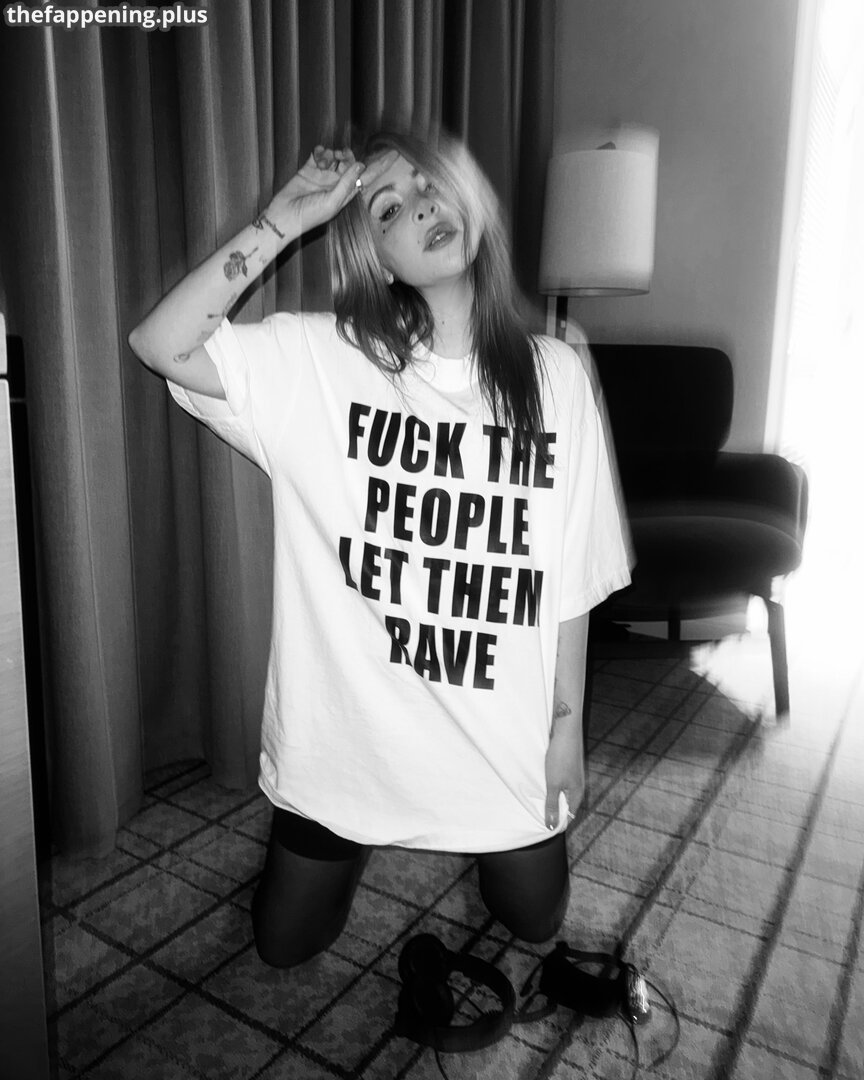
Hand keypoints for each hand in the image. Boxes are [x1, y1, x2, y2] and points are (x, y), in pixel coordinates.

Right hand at [266, 146, 397, 236]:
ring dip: (333, 153)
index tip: (394, 154)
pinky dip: (320, 151)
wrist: (284, 215)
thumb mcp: (332, 202)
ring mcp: (323, 176)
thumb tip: (360, 165)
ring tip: (324, 161)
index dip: (380, 166)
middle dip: (348, 156)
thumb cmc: (309, 215)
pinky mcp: (309, 169)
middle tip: (341, 156)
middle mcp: (336, 183)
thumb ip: (346, 183)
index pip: (366, 177)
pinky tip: (318, 156)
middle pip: (350, 163)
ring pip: (335, 156)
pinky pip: (319, 154)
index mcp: (345, 194)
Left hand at [544, 730, 585, 829]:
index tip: (543, 826)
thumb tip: (552, 826)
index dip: (556, 823)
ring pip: (562, 793)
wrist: (566, 732)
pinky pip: (560, 783)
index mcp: (577, 794)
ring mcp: (573, 777)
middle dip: (553, 810)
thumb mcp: (553, 785)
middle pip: (566, 805)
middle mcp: (578, 787)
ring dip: (551, 797)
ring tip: (537, 799)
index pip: (568, 816)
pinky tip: (541, 784)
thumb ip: (552, 804)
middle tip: (537, 814)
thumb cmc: (561, 758)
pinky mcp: (568, 768)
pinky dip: (551, 786)